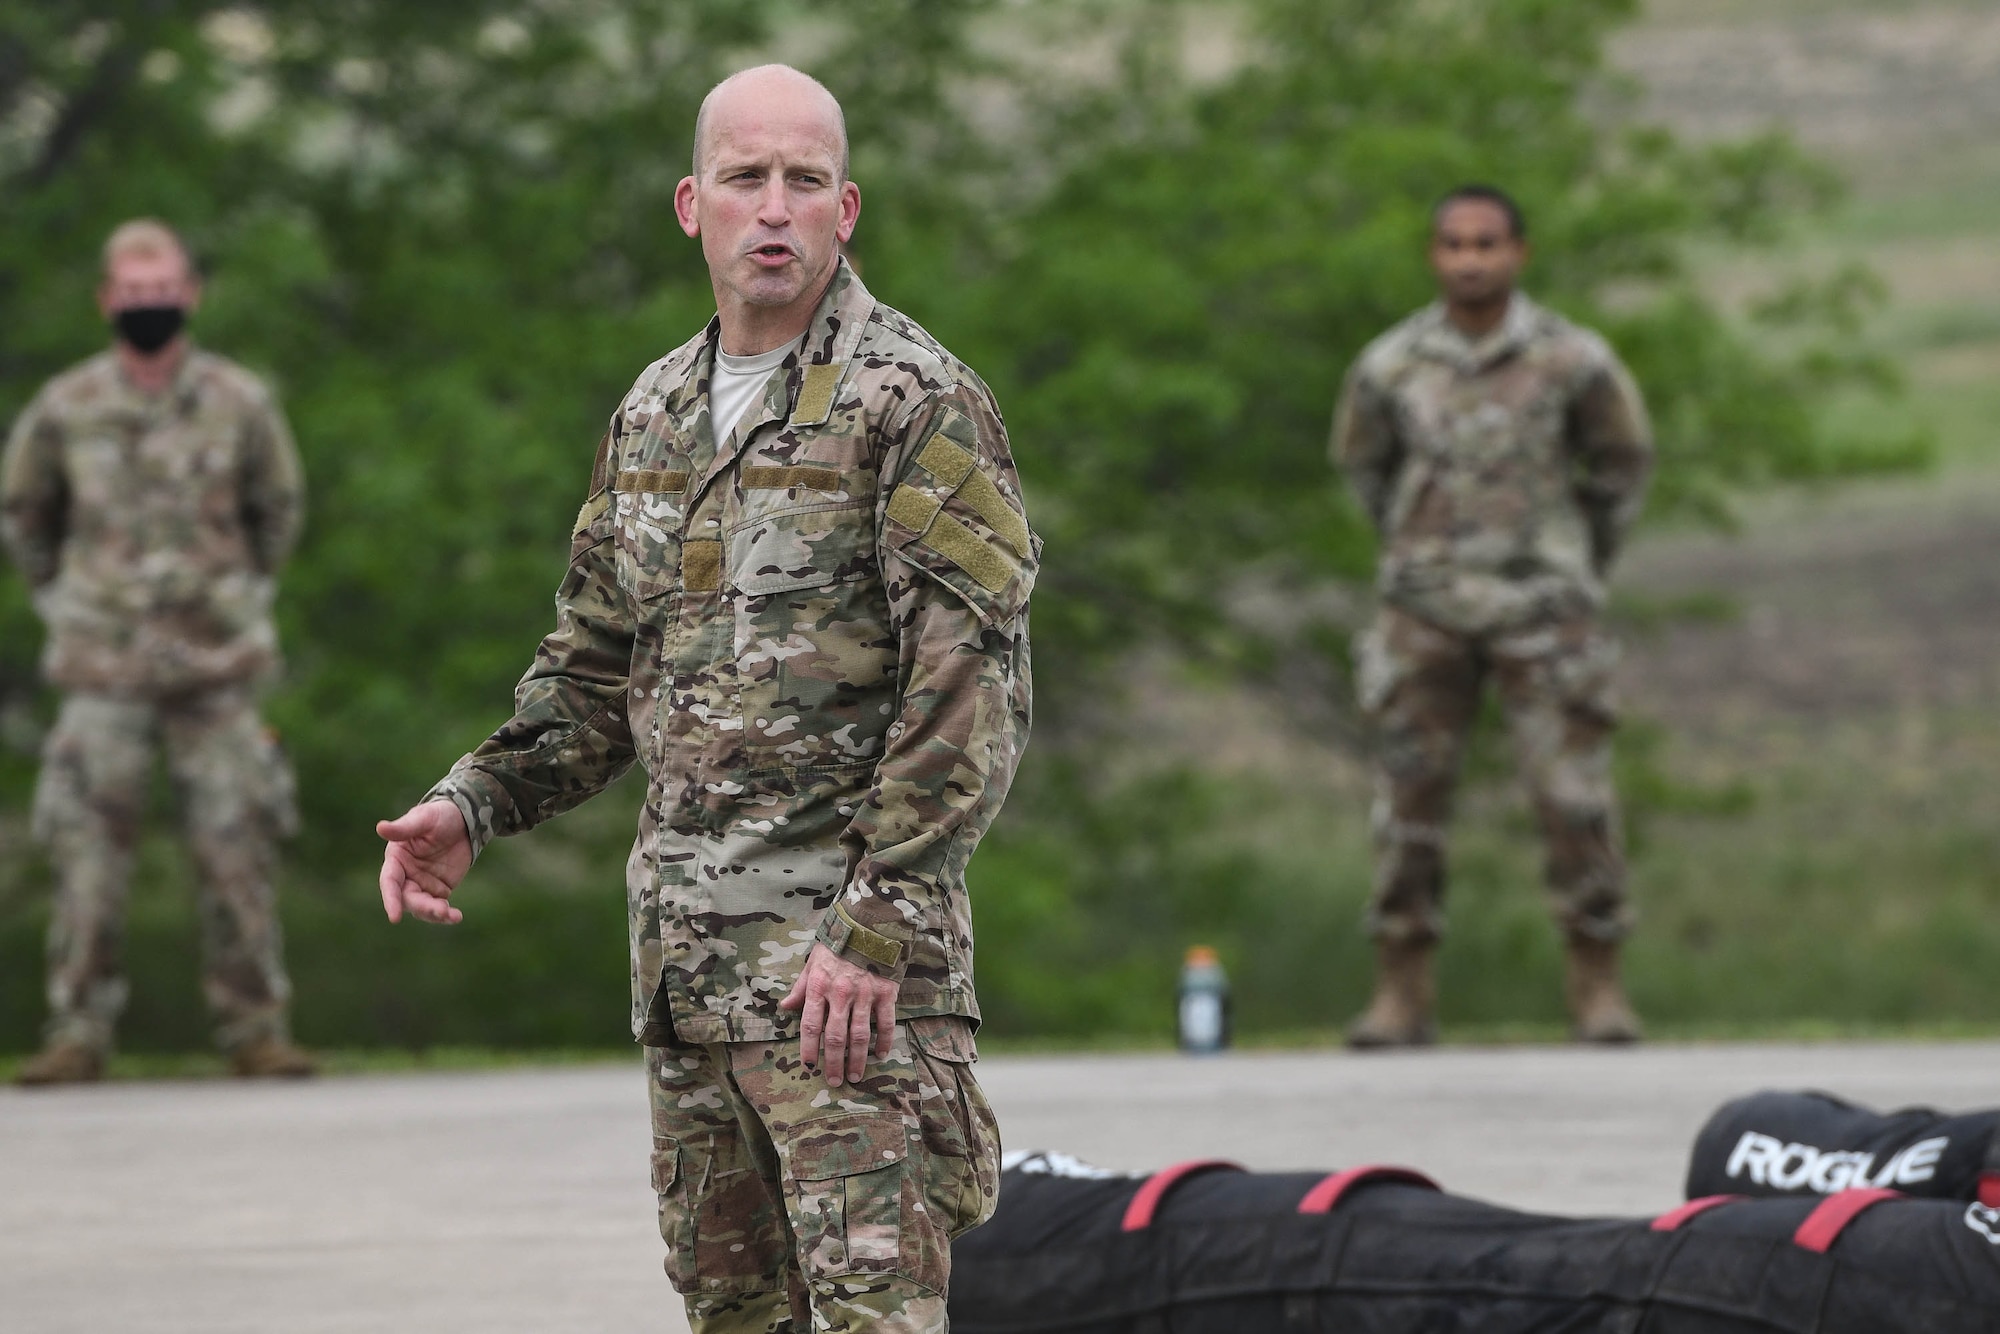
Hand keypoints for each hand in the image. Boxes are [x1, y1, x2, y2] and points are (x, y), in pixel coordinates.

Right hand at [375, 800, 472, 924]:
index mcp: (396, 859)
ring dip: (434, 914)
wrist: (465, 820)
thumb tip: (380, 828)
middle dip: (422, 907)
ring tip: (452, 916)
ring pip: (422, 907)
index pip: (390, 882)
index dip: (391, 900)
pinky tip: (456, 917)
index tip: (394, 918)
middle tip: (440, 910)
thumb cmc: (440, 815)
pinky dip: (446, 915)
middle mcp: (406, 875)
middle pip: (407, 899)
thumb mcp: (424, 818)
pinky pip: (439, 908)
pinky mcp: (439, 890)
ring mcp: (422, 885)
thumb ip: (404, 828)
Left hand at [779, 943, 898, 1086]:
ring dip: (857, 1059)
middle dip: (833, 1062)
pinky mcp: (886, 992)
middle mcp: (841, 993)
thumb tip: (784, 1007)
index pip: (810, 1025)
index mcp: (819, 986)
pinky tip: (881, 1054)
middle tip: (834, 1081)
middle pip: (835, 1037)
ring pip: (859, 1035)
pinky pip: (885, 1022)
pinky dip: (883, 1040)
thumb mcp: (813, 961)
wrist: (870, 925)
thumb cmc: (838, 945)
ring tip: (855, 1076)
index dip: (809, 1049)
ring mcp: (865, 994)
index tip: (809, 1068)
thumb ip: (800, 987)